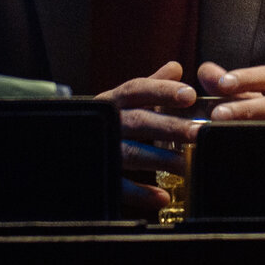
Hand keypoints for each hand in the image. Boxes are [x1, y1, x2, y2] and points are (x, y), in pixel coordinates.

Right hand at [96, 60, 197, 209]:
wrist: (66, 146)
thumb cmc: (106, 120)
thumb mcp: (123, 100)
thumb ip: (150, 85)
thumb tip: (176, 67)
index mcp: (112, 100)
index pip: (137, 89)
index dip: (162, 91)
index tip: (190, 94)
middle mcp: (106, 122)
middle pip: (140, 121)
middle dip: (171, 127)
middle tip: (199, 132)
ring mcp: (102, 149)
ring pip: (133, 153)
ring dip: (162, 159)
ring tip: (189, 165)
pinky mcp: (99, 175)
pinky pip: (119, 186)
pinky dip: (140, 193)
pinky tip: (162, 197)